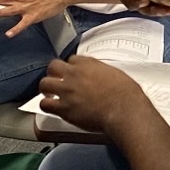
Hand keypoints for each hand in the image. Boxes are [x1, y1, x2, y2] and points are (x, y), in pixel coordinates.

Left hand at [33, 55, 151, 138]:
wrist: (123, 109)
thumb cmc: (125, 94)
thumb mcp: (115, 73)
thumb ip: (102, 72)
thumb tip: (101, 77)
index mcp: (88, 64)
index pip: (72, 59)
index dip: (72, 67)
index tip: (74, 73)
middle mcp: (74, 74)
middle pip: (54, 66)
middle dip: (54, 73)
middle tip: (58, 80)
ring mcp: (67, 91)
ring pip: (45, 84)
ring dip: (47, 88)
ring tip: (50, 94)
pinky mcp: (63, 108)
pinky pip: (44, 104)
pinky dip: (46, 105)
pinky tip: (51, 107)